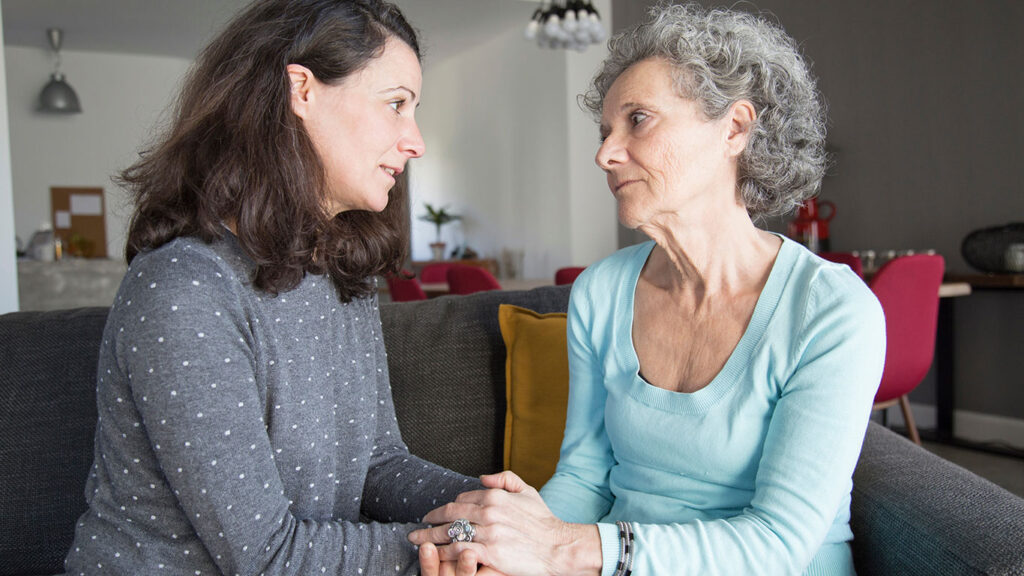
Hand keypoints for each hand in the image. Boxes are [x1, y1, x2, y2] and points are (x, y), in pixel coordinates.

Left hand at [408, 471, 600, 575]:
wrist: (559, 546)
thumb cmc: (544, 521)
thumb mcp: (528, 491)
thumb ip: (505, 479)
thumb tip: (482, 477)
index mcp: (495, 496)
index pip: (461, 499)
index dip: (446, 508)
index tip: (437, 515)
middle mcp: (489, 511)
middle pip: (450, 516)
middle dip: (430, 522)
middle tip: (417, 529)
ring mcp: (488, 532)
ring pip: (450, 534)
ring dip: (430, 539)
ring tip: (417, 543)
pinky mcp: (489, 552)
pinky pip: (458, 552)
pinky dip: (443, 554)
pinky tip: (435, 557)